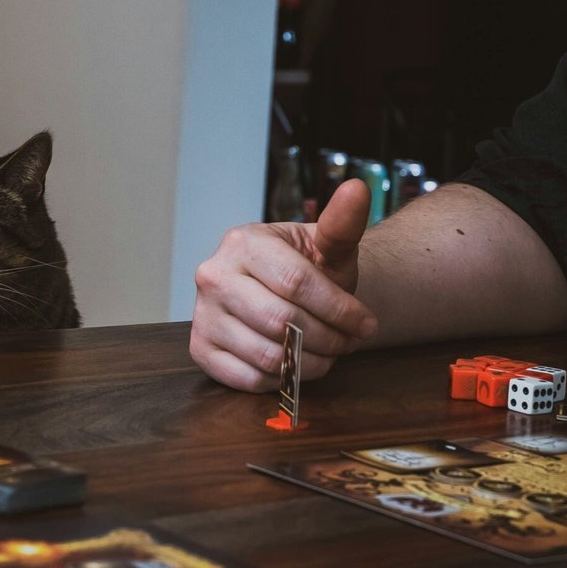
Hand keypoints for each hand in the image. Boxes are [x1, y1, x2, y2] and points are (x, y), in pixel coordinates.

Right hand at [190, 179, 379, 391]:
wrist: (279, 287)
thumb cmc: (307, 266)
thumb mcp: (326, 245)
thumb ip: (342, 223)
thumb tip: (358, 188)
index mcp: (243, 243)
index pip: (296, 284)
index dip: (338, 310)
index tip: (366, 324)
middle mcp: (213, 276)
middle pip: (282, 322)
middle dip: (328, 339)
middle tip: (348, 342)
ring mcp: (202, 314)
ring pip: (267, 356)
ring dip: (310, 363)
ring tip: (328, 353)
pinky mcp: (200, 348)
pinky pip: (247, 378)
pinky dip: (281, 379)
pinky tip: (296, 363)